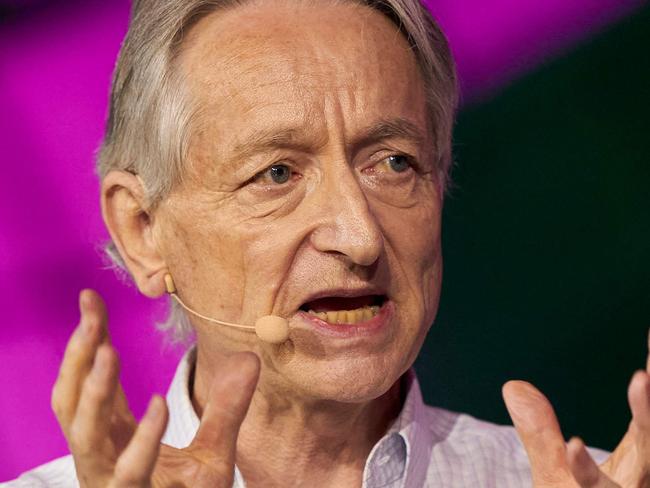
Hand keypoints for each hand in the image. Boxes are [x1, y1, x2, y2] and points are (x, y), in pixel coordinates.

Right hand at [51, 289, 259, 487]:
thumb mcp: (215, 449)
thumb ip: (228, 406)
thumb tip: (250, 358)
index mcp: (114, 436)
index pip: (90, 381)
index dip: (86, 340)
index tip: (90, 298)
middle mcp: (102, 456)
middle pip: (71, 402)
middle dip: (77, 357)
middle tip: (89, 316)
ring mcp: (110, 481)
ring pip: (84, 434)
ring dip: (93, 393)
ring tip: (108, 350)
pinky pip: (129, 471)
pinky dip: (142, 439)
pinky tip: (157, 405)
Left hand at [502, 333, 649, 486]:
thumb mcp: (555, 473)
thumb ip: (539, 433)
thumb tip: (512, 386)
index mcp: (634, 461)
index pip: (646, 413)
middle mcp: (640, 474)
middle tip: (649, 363)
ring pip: (646, 455)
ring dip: (647, 415)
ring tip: (642, 378)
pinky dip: (585, 469)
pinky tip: (573, 444)